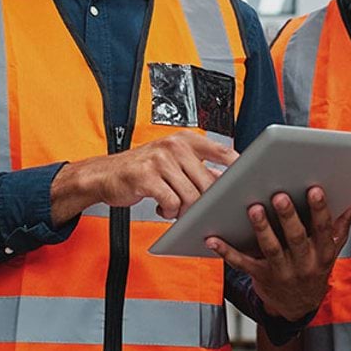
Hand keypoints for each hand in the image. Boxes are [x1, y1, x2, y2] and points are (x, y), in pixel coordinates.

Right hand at [51, 133, 237, 222]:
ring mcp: (160, 160)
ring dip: (184, 209)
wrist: (105, 174)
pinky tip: (161, 206)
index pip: (223, 151)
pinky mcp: (146, 176)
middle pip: (208, 182)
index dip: (238, 169)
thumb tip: (227, 180)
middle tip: (196, 209)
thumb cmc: (142, 169)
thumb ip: (198, 167)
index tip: (245, 182)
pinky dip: (168, 211)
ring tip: (174, 207)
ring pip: (191, 196)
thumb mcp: (172, 160)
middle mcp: (174, 146)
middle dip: (205, 202)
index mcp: (185, 140)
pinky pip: (171, 202)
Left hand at [206, 186, 350, 321]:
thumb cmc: (314, 268)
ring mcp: (281, 272)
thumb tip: (349, 201)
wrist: (298, 307)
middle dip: (288, 217)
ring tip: (254, 209)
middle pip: (296, 238)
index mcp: (323, 252)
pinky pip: (242, 263)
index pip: (323, 228)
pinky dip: (226, 251)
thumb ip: (339, 227)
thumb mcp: (331, 251)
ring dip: (262, 229)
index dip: (320, 209)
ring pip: (271, 249)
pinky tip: (212, 238)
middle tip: (279, 195)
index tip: (315, 189)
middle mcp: (304, 264)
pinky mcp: (260, 277)